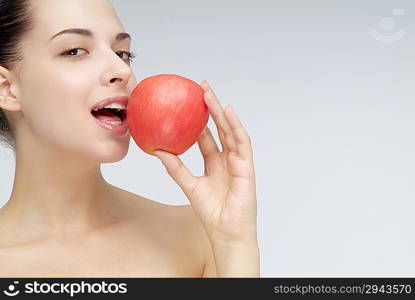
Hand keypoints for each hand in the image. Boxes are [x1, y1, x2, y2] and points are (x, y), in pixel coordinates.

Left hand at [154, 80, 256, 242]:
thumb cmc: (211, 212)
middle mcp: (227, 158)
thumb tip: (157, 150)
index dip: (197, 120)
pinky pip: (241, 142)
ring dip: (220, 111)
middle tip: (199, 88)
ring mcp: (237, 161)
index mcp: (214, 163)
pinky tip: (227, 112)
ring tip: (209, 94)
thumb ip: (175, 167)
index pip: (206, 135)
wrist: (226, 230)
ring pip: (230, 130)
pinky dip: (235, 126)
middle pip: (219, 127)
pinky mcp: (246, 166)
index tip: (186, 103)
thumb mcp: (189, 184)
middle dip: (210, 107)